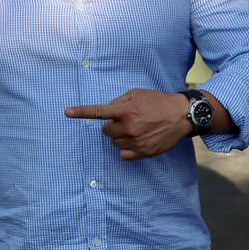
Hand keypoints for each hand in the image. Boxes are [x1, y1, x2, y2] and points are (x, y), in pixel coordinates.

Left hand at [65, 89, 191, 160]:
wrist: (181, 116)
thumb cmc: (157, 102)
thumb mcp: (136, 95)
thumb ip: (119, 102)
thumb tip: (108, 112)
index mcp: (125, 111)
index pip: (98, 112)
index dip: (81, 112)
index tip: (67, 112)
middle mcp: (129, 128)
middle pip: (106, 132)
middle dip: (112, 126)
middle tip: (126, 120)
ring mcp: (137, 142)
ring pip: (115, 143)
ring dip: (120, 137)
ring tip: (136, 129)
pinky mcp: (144, 153)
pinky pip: (124, 155)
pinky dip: (127, 148)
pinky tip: (137, 140)